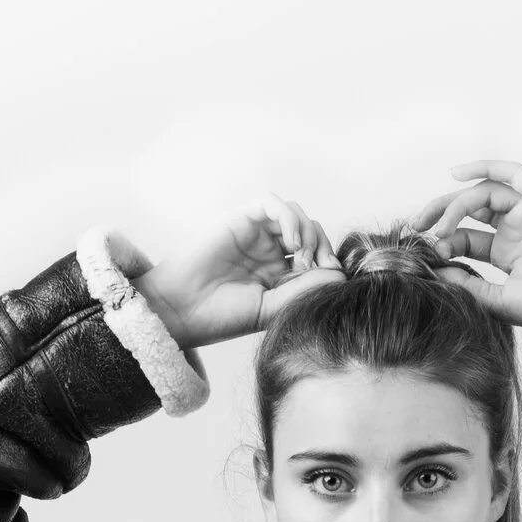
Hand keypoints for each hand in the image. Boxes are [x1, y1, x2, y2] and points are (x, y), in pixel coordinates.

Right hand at [118, 198, 342, 351]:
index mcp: (278, 274)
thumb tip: (341, 274)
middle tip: (319, 266)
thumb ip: (304, 290)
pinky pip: (272, 204)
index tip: (334, 277)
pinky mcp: (240, 218)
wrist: (181, 312)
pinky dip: (289, 217)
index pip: (316, 256)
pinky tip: (292, 242)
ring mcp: (255, 233)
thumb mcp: (273, 309)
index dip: (330, 261)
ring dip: (309, 231)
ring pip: (295, 214)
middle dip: (323, 245)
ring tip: (303, 257)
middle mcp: (269, 250)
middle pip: (310, 231)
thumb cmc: (220, 317)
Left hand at [409, 159, 521, 334]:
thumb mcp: (497, 301)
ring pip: (483, 194)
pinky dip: (485, 166)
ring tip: (440, 226)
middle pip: (468, 210)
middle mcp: (514, 229)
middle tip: (416, 226)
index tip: (427, 253)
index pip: (465, 239)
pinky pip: (511, 173)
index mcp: (504, 254)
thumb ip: (467, 284)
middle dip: (439, 214)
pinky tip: (457, 173)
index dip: (443, 242)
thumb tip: (434, 269)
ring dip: (456, 205)